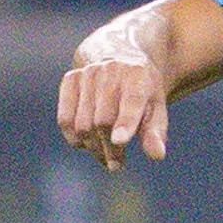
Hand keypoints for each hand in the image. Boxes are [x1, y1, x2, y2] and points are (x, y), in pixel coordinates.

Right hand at [58, 49, 169, 170]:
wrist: (120, 57)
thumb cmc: (142, 90)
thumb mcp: (156, 107)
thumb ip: (155, 131)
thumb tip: (157, 155)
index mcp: (138, 75)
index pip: (131, 101)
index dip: (125, 122)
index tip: (120, 141)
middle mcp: (110, 70)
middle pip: (104, 121)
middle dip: (110, 149)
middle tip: (117, 165)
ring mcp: (88, 73)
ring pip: (83, 124)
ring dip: (93, 148)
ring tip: (106, 158)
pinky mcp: (70, 79)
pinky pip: (65, 119)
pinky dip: (74, 138)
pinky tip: (86, 144)